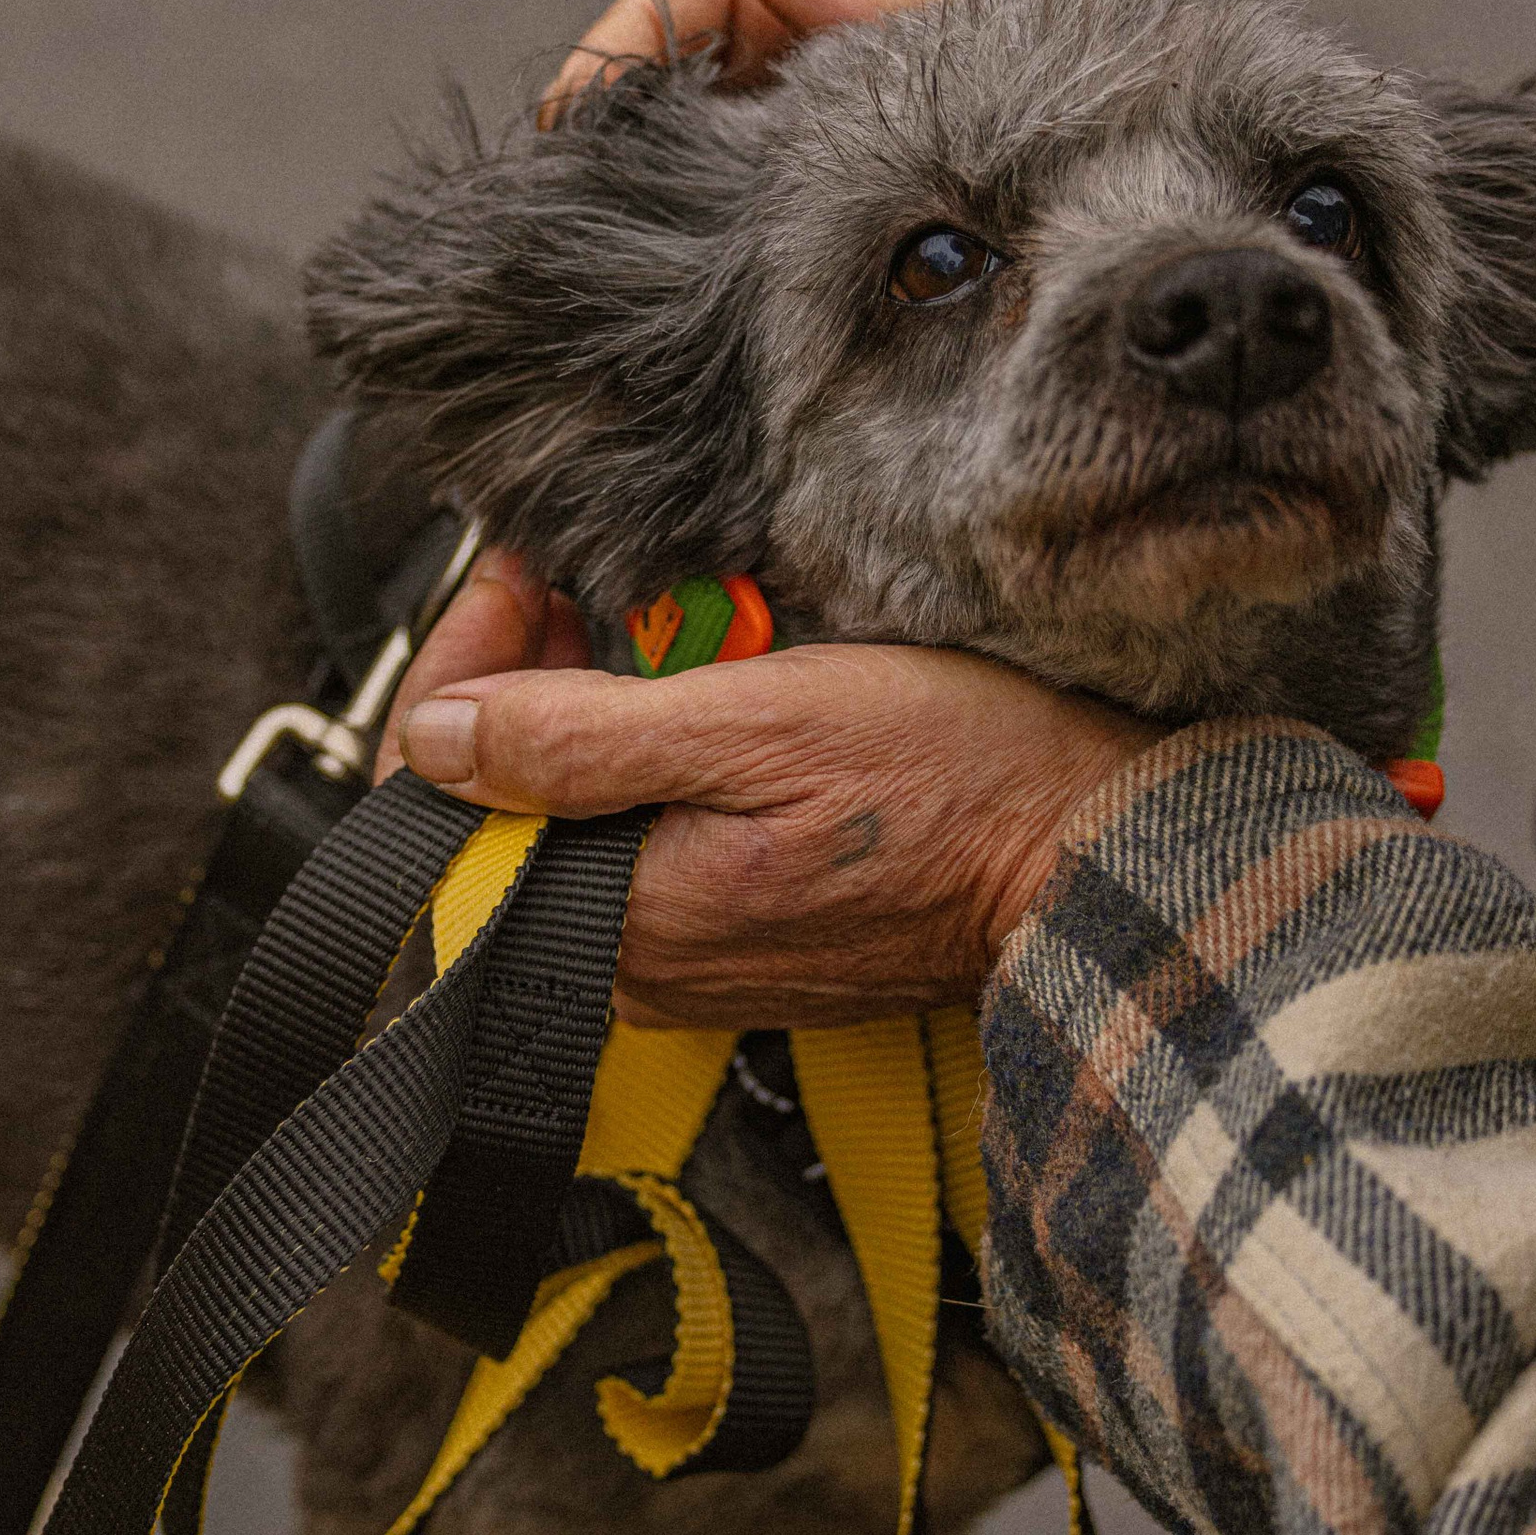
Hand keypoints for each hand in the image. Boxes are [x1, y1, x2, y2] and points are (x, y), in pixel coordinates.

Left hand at [373, 0, 1136, 1022]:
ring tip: (694, 619)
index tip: (520, 580)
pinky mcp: (751, 927)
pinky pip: (665, 825)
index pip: (442, 809)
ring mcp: (694, 946)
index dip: (461, 672)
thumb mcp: (759, 729)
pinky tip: (738, 683)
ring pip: (586, 803)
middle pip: (510, 797)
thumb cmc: (963, 792)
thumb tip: (436, 737)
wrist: (1100, 859)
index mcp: (617, 920)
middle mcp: (639, 955)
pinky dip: (682, 742)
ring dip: (615, 694)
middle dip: (542, 671)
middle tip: (612, 583)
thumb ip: (578, 741)